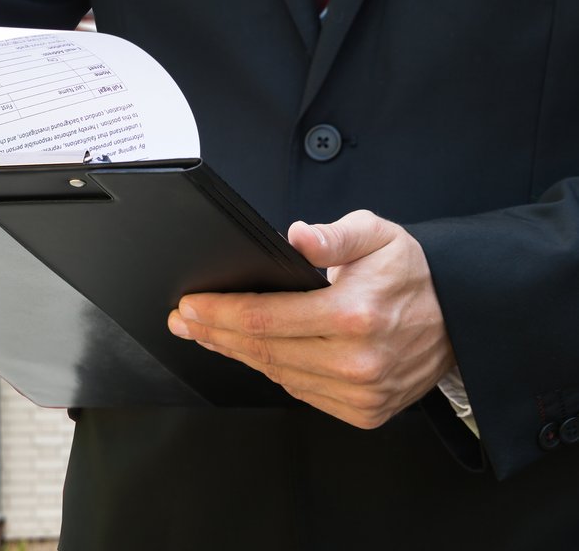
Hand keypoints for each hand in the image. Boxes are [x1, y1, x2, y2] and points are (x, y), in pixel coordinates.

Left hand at [167, 209, 456, 428]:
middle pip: (262, 351)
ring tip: (208, 334)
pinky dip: (274, 371)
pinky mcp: (366, 411)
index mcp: (354, 315)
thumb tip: (298, 236)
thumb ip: (334, 235)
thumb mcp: (377, 234)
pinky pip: (303, 392)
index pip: (264, 319)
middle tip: (184, 321)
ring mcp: (362, 392)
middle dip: (214, 333)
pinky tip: (253, 353)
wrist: (462, 318)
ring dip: (237, 354)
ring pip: (278, 374)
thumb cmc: (412, 273)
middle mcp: (357, 361)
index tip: (189, 305)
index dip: (219, 313)